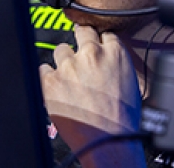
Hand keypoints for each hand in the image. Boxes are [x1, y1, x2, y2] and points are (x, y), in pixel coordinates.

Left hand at [40, 25, 144, 166]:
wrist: (108, 141)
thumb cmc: (123, 120)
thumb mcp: (131, 82)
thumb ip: (116, 63)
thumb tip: (106, 60)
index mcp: (115, 53)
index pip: (104, 34)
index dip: (99, 42)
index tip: (96, 49)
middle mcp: (91, 54)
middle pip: (81, 31)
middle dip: (80, 40)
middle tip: (80, 55)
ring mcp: (69, 66)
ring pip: (61, 50)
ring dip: (63, 61)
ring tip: (69, 79)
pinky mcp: (51, 81)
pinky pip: (42, 69)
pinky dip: (47, 77)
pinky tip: (55, 89)